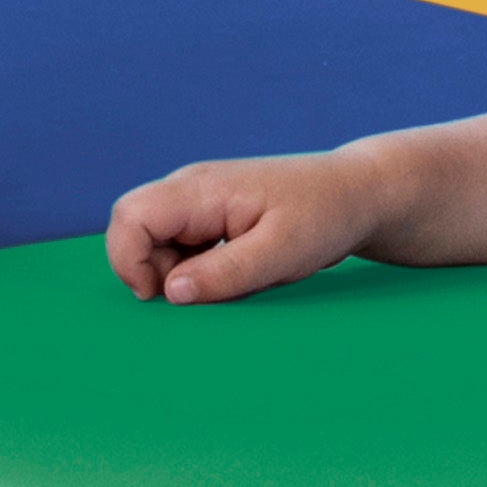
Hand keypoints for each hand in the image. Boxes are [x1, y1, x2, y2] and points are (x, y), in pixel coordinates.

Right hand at [106, 151, 383, 307]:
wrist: (356, 195)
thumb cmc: (323, 217)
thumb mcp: (280, 253)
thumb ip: (225, 273)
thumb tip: (170, 293)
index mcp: (201, 189)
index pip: (130, 216)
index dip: (130, 261)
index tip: (166, 297)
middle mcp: (191, 189)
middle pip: (136, 231)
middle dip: (156, 273)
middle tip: (211, 294)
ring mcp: (200, 202)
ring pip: (157, 244)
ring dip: (181, 275)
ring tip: (237, 281)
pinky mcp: (211, 217)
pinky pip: (182, 248)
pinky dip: (198, 271)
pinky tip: (239, 275)